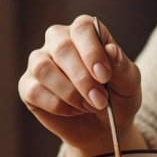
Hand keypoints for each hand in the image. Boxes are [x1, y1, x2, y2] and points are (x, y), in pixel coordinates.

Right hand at [18, 15, 141, 154]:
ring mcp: (40, 62)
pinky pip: (34, 91)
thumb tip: (111, 50)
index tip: (104, 76)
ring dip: (69, 93)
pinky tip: (72, 110)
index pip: (82, 28)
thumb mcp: (128, 84)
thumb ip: (121, 66)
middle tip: (100, 100)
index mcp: (84, 33)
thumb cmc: (117, 98)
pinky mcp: (27, 85)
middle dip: (82, 78)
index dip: (92, 52)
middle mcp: (58, 41)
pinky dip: (57, 105)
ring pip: (43, 69)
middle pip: (61, 48)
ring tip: (88, 107)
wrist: (102, 127)